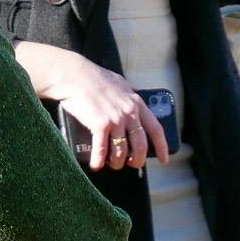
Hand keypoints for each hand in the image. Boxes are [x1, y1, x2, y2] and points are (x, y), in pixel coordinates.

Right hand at [13, 42, 170, 171]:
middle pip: (141, 146)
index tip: (164, 159)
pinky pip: (102, 150)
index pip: (156, 129)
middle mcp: (129, 112)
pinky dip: (99, 161)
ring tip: (112, 164)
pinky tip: (96, 165)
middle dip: (137, 160)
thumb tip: (134, 100)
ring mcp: (115, 119)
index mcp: (137, 103)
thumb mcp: (120, 83)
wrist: (74, 75)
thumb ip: (129, 95)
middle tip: (132, 164)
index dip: (162, 147)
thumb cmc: (94, 78)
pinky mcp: (100, 125)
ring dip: (117, 163)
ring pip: (122, 152)